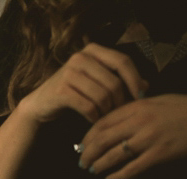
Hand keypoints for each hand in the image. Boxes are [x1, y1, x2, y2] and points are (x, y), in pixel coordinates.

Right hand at [17, 43, 147, 123]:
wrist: (40, 105)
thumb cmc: (73, 93)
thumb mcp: (96, 82)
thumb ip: (119, 80)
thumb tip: (146, 86)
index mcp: (92, 50)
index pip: (123, 61)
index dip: (135, 79)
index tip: (141, 96)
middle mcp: (80, 57)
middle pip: (114, 81)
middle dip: (120, 101)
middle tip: (120, 114)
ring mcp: (68, 73)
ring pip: (102, 96)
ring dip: (107, 112)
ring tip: (105, 118)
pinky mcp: (61, 91)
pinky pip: (88, 107)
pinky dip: (94, 117)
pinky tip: (93, 121)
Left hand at [78, 95, 186, 178]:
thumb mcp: (160, 101)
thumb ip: (137, 109)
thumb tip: (117, 120)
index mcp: (139, 106)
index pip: (104, 121)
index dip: (89, 135)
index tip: (82, 143)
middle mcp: (141, 122)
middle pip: (103, 138)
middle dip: (88, 152)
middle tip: (81, 161)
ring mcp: (149, 139)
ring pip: (114, 154)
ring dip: (99, 164)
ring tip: (92, 170)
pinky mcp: (159, 155)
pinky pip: (132, 168)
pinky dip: (118, 175)